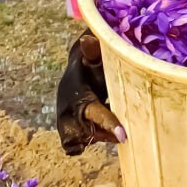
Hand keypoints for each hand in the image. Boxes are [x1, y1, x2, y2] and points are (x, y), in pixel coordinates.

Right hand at [56, 33, 125, 155]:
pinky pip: (74, 147)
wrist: (76, 74)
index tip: (123, 137)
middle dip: (105, 132)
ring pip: (84, 140)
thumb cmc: (93, 65)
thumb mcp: (94, 58)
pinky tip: (98, 130)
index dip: (109, 124)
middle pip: (89, 133)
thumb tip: (88, 39)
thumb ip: (94, 51)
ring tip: (110, 122)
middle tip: (120, 127)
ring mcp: (63, 124)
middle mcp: (66, 111)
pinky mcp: (64, 133)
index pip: (94, 113)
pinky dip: (87, 141)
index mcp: (77, 93)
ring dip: (99, 135)